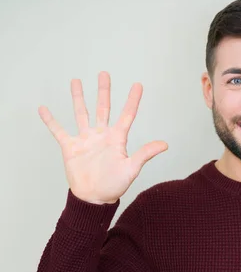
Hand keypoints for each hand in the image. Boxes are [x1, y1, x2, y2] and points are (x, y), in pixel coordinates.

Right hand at [38, 71, 167, 204]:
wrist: (94, 198)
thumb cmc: (114, 185)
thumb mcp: (132, 168)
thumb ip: (145, 153)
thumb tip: (165, 144)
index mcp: (117, 138)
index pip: (127, 115)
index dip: (132, 100)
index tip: (138, 85)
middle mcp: (101, 135)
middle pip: (103, 108)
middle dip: (104, 91)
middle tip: (104, 73)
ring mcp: (85, 139)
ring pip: (82, 113)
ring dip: (78, 97)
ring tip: (76, 81)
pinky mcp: (71, 147)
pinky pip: (59, 131)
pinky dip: (51, 121)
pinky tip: (44, 109)